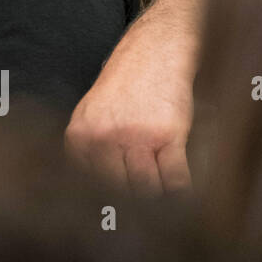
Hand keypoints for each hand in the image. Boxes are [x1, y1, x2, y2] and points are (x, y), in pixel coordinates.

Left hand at [64, 13, 193, 194]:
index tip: (114, 209)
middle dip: (131, 201)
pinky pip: (174, 180)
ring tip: (161, 197)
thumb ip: (89, 148)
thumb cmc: (125, 86)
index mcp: (81, 135)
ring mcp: (136, 137)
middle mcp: (104, 137)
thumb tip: (93, 192)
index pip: (86, 183)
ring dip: (156, 196)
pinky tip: (181, 192)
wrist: (154, 52)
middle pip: (117, 190)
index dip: (103, 199)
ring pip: (146, 189)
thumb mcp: (91, 113)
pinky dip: (180, 191)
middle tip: (143, 208)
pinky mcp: (168, 136)